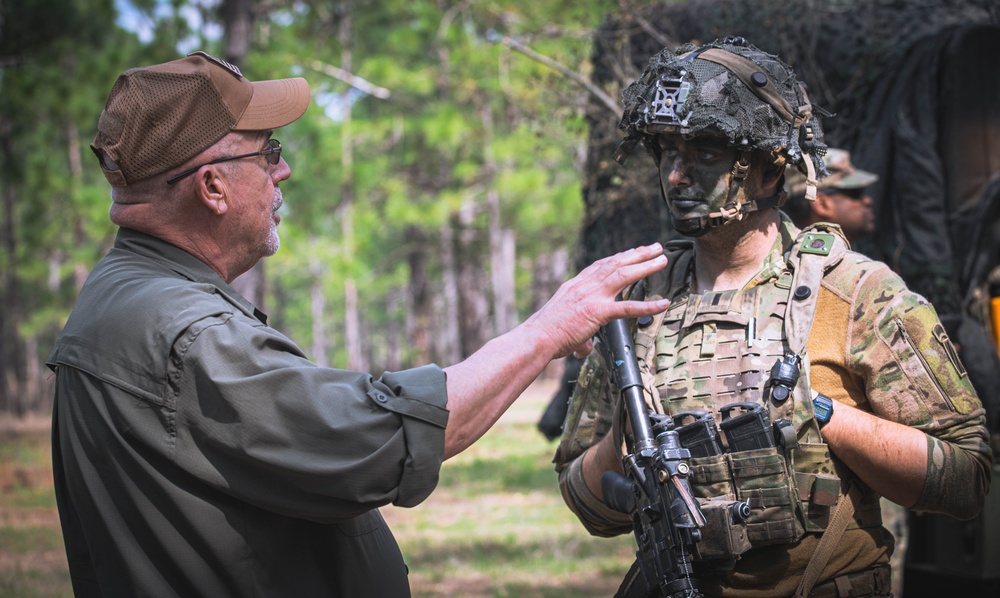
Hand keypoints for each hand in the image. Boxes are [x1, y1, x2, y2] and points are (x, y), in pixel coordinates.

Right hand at [522, 244, 670, 359]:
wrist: (536, 338)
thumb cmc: (545, 335)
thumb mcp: (563, 325)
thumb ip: (579, 335)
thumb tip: (583, 348)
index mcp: (574, 286)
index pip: (599, 266)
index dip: (618, 257)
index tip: (631, 252)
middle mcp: (584, 286)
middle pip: (614, 263)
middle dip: (637, 253)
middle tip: (654, 247)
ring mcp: (591, 297)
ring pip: (623, 275)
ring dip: (645, 266)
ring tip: (661, 260)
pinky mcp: (597, 312)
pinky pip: (627, 307)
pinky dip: (647, 306)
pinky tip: (662, 304)